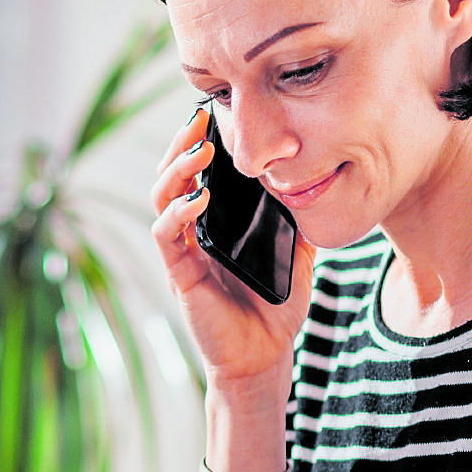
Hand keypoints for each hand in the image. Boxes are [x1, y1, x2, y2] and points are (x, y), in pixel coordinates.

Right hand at [151, 107, 314, 389]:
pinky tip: (198, 198)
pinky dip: (178, 213)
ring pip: (161, 199)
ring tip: (199, 151)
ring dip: (176, 170)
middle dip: (181, 146)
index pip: (195, 174)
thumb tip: (310, 182)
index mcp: (214, 223)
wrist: (265, 355)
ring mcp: (183, 252)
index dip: (197, 144)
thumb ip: (295, 220)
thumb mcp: (295, 252)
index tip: (213, 116)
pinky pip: (167, 236)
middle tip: (200, 121)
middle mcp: (192, 233)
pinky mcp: (180, 275)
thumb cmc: (275, 306)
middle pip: (170, 178)